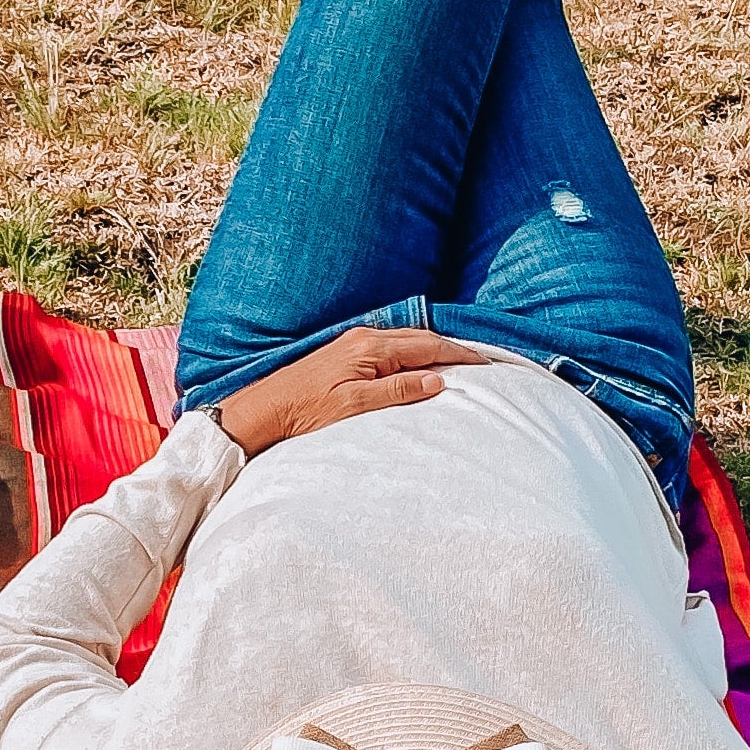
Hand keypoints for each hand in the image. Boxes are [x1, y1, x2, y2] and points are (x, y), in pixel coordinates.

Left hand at [212, 327, 495, 456]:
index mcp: (369, 348)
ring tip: (457, 363)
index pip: (427, 346)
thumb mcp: (355, 406)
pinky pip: (389, 348)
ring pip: (405, 342)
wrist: (263, 411)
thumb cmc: (304, 411)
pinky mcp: (344, 354)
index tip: (485, 363)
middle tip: (480, 361)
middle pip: (419, 339)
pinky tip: (418, 366)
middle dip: (451, 348)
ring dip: (432, 350)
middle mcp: (363, 338)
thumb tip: (437, 381)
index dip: (459, 354)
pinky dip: (412, 354)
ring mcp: (352, 344)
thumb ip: (397, 391)